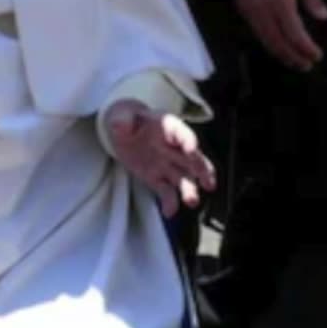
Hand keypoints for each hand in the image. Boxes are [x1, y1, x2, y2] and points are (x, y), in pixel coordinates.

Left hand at [106, 100, 215, 217]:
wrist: (123, 131)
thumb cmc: (127, 119)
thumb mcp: (121, 115)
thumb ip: (122, 120)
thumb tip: (119, 125)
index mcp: (168, 128)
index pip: (182, 133)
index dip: (188, 140)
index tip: (192, 148)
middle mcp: (173, 148)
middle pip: (192, 159)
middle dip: (201, 169)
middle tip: (207, 181)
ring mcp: (167, 165)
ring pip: (185, 178)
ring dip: (190, 190)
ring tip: (192, 201)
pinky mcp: (157, 179)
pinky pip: (167, 192)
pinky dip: (169, 203)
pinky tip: (168, 212)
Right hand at [231, 0, 326, 70]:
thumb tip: (324, 16)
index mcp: (282, 2)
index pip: (295, 34)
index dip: (306, 49)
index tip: (317, 56)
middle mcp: (265, 11)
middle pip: (279, 44)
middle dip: (294, 58)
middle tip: (306, 66)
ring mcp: (251, 13)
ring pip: (266, 42)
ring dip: (281, 55)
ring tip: (294, 62)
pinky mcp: (243, 10)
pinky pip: (257, 34)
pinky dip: (269, 45)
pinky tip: (278, 47)